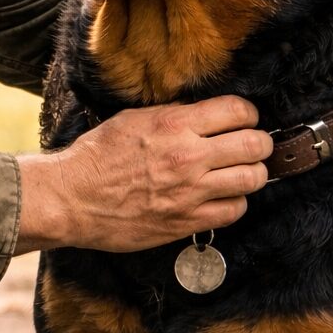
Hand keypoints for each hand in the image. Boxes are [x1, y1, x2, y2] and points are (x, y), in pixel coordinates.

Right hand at [15, 96, 271, 253]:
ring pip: (252, 179)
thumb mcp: (133, 118)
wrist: (72, 198)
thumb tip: (204, 114)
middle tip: (253, 145)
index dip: (248, 114)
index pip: (239, 111)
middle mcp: (189, 156)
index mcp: (176, 124)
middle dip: (260, 143)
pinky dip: (235, 202)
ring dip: (253, 173)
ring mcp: (191, 192)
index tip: (244, 119)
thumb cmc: (97, 155)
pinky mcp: (186, 222)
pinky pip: (234, 211)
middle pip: (255, 145)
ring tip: (243, 171)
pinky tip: (224, 197)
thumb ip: (174, 114)